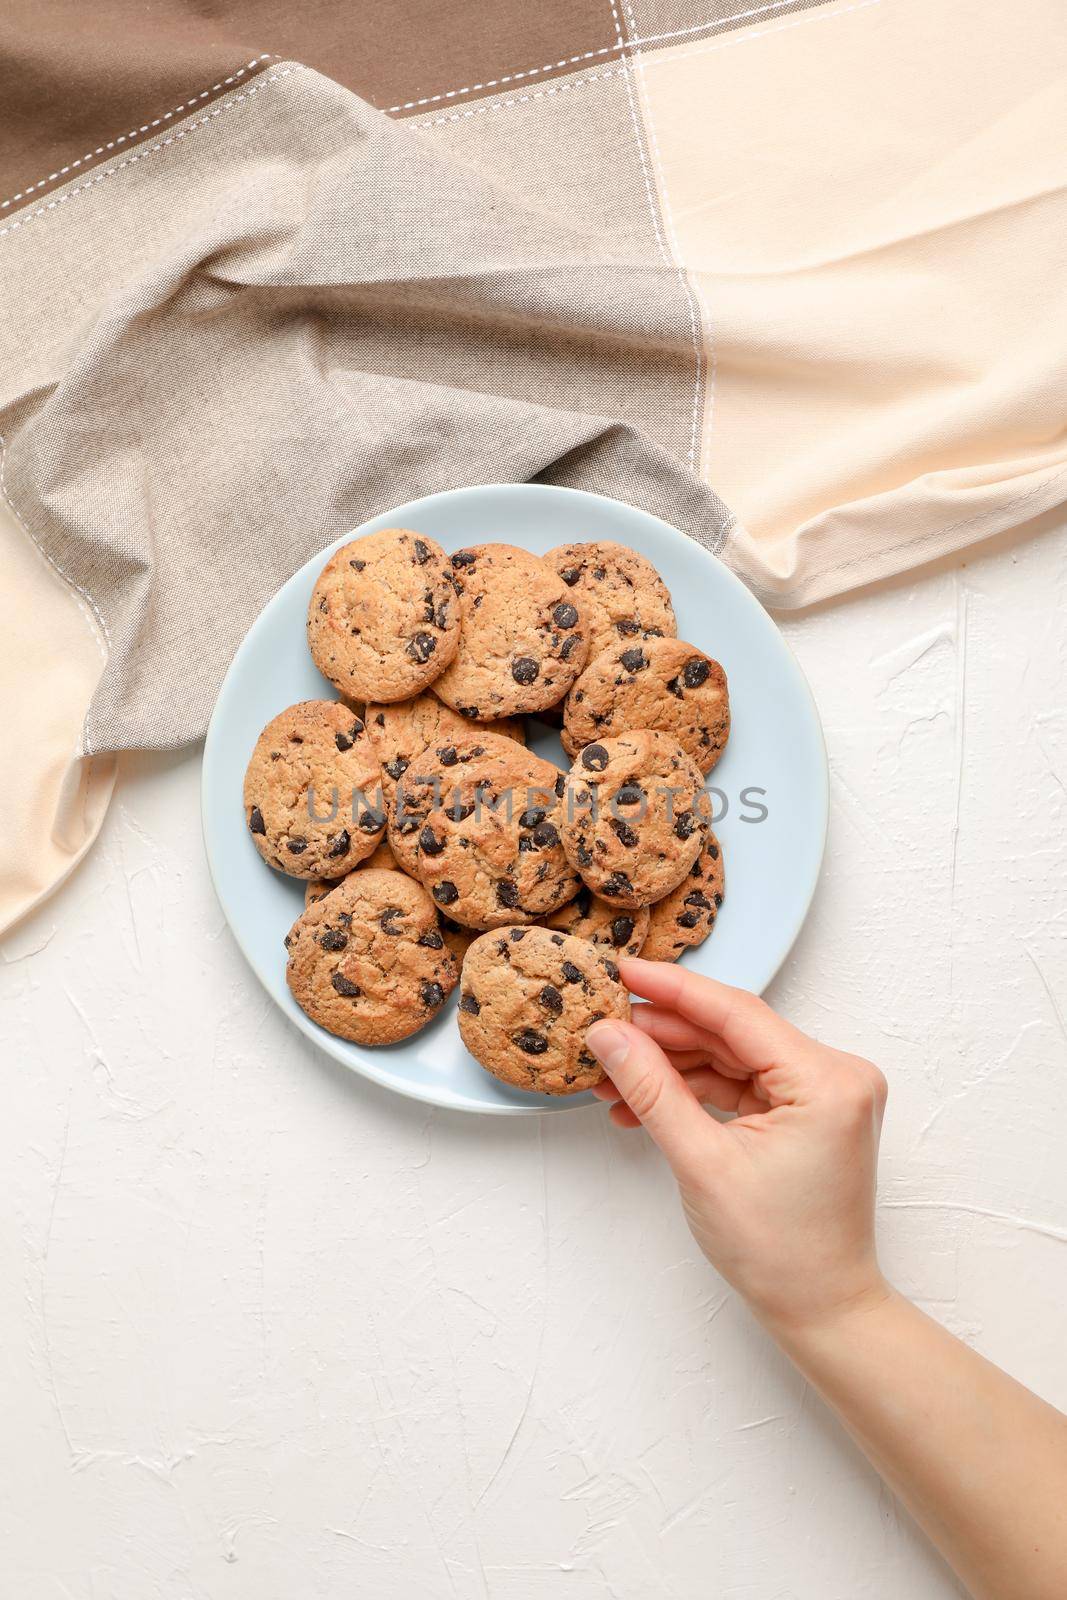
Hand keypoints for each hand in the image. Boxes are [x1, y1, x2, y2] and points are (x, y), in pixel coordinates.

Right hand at [586, 960, 889, 1336]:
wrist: (822, 1310)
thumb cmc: (779, 1252)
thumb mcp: (702, 1164)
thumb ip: (652, 1089)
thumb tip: (609, 1035)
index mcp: (827, 1080)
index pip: (737, 1014)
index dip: (672, 990)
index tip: (623, 971)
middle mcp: (837, 1075)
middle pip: (733, 1032)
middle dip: (663, 1035)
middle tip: (601, 1029)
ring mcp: (825, 1093)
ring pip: (732, 1056)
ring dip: (672, 1064)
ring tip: (609, 1074)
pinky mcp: (809, 1111)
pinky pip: (742, 1082)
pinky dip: (695, 1089)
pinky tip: (642, 1099)